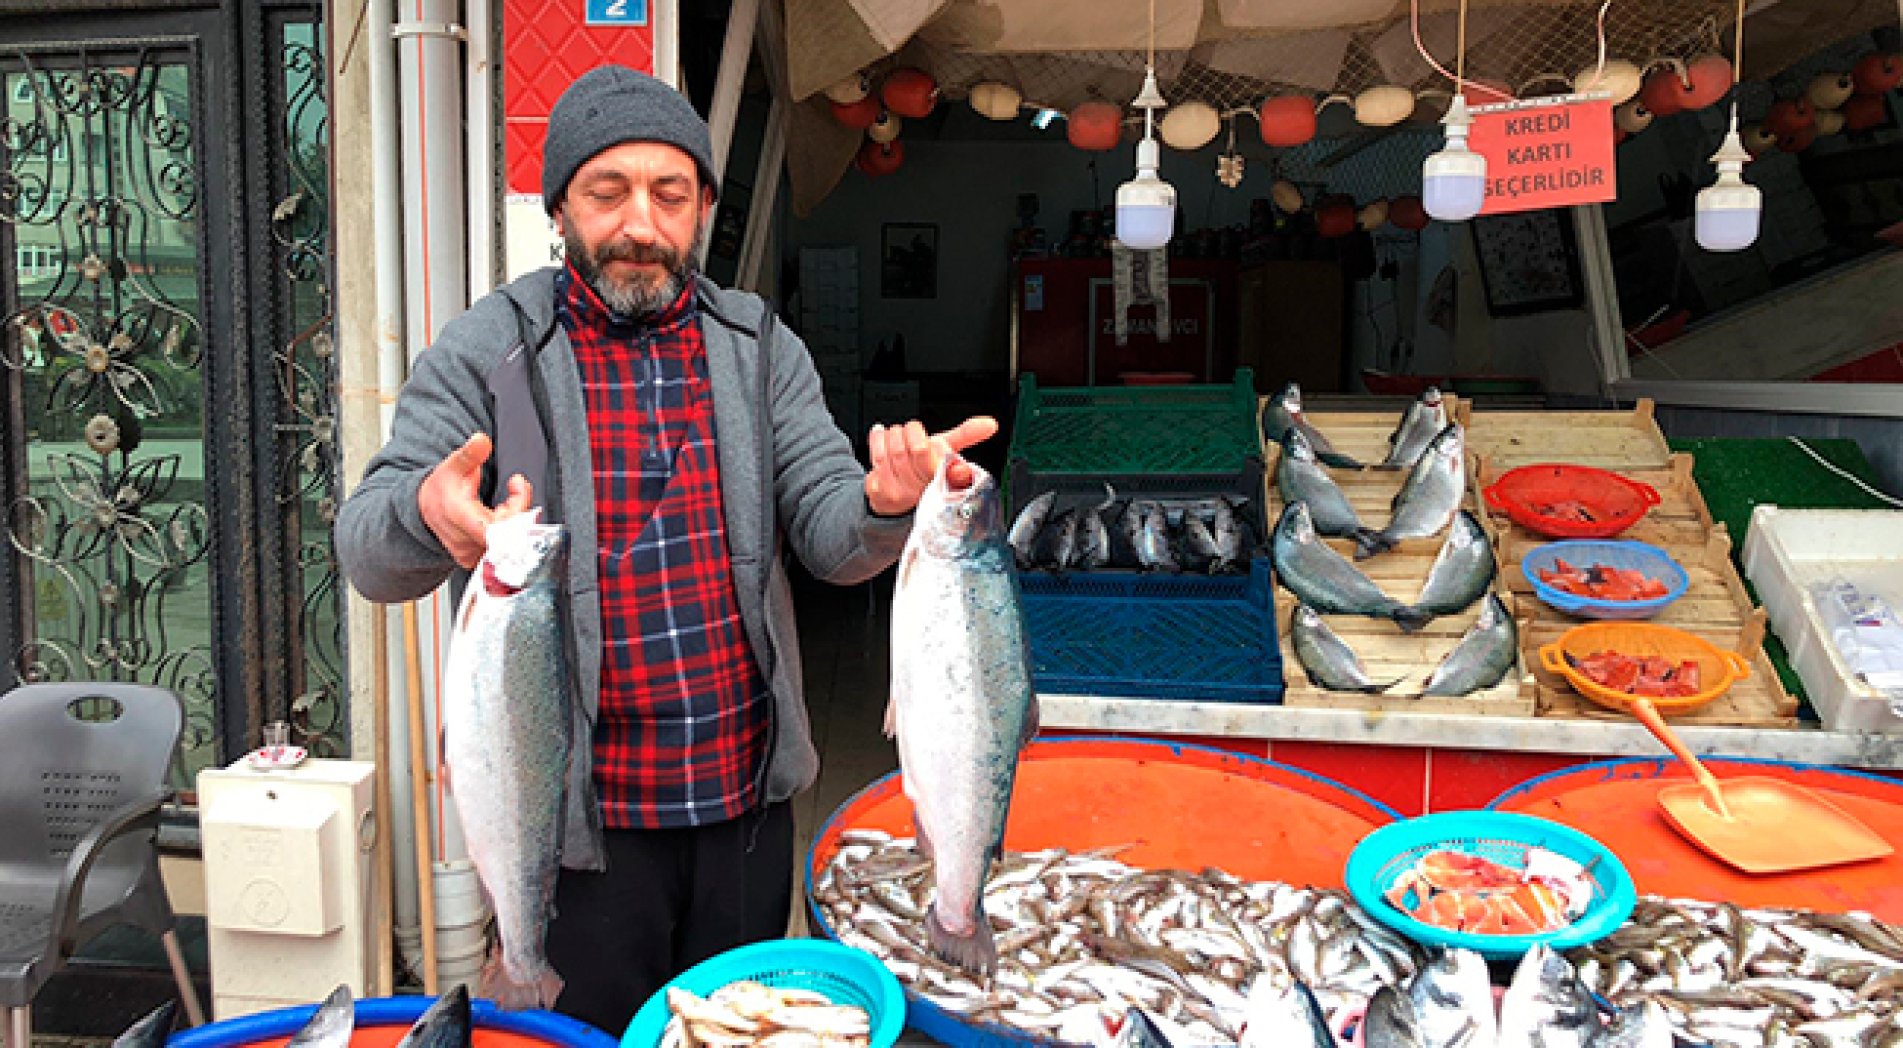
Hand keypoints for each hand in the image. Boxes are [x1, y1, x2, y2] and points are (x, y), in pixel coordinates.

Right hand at [418, 433, 531, 568]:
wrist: (425, 510)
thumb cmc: (440, 490)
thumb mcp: (452, 466)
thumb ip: (469, 454)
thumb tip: (481, 441)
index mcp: (460, 517)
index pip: (495, 529)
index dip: (515, 510)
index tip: (518, 485)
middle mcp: (466, 540)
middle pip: (509, 533)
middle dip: (519, 506)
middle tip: (516, 485)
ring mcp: (471, 553)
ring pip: (509, 543)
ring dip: (516, 519)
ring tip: (507, 500)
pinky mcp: (476, 559)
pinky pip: (503, 550)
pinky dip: (510, 532)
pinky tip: (502, 516)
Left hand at [864, 416, 998, 514]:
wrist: (894, 498)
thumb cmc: (923, 471)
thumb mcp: (947, 451)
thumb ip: (966, 436)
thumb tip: (990, 424)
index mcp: (942, 481)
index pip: (941, 462)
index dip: (937, 448)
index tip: (935, 442)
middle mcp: (921, 491)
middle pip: (914, 450)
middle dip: (911, 433)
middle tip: (911, 433)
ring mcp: (899, 493)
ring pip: (894, 451)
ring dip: (894, 435)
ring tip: (898, 436)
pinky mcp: (878, 490)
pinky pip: (875, 457)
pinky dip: (878, 439)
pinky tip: (882, 436)